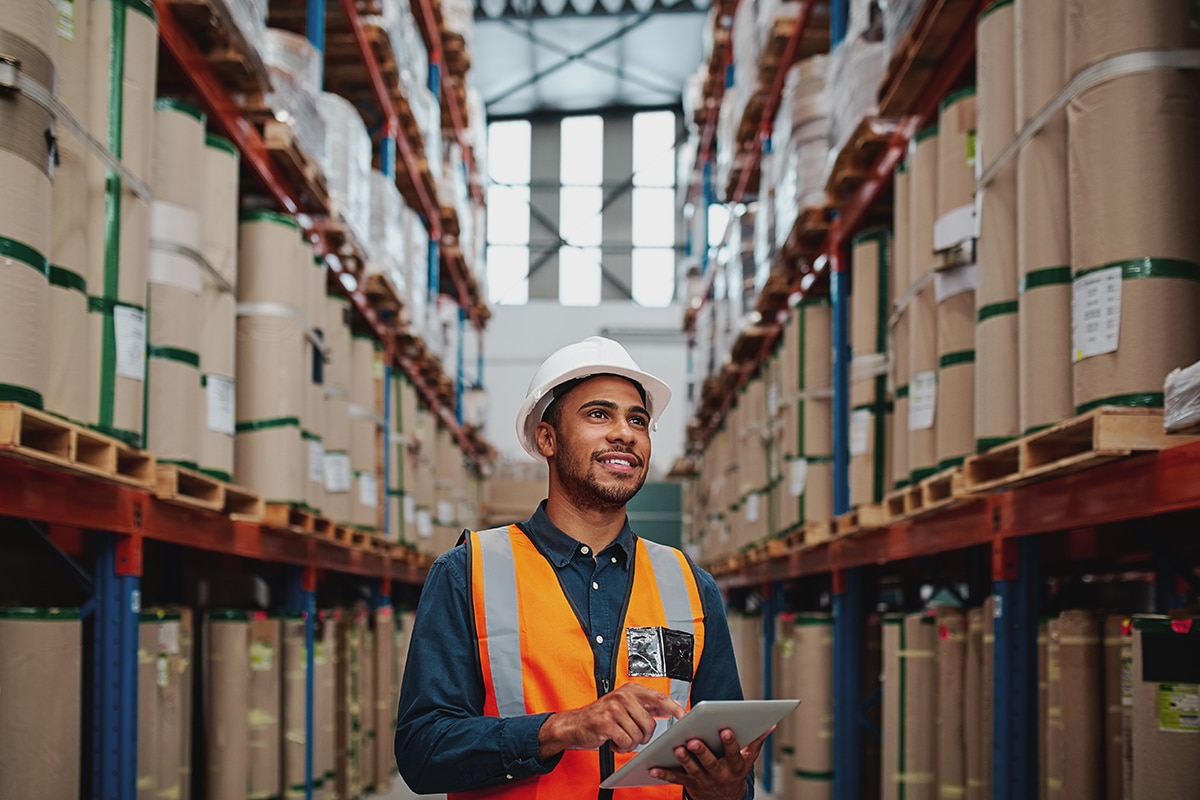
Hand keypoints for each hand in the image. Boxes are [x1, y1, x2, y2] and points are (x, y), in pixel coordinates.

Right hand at [538, 684, 684, 758]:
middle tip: (631, 735)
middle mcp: (623, 696)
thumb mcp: (624, 705)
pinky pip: (626, 742)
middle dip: (643, 736)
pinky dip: (621, 747)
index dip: (674, 708)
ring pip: (638, 735)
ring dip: (630, 742)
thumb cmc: (602, 716)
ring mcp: (614, 708)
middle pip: (650, 724)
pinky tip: (613, 740)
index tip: (684, 716)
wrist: (575, 724)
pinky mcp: (605, 722)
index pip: (659, 698)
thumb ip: (646, 705)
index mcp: (631, 690)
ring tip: (619, 736)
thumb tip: (671, 707)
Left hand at [648, 725, 772, 799]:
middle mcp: (719, 773)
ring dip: (684, 759)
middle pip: (710, 762)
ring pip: (692, 769)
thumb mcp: (748, 760)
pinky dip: (664, 773)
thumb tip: (769, 724)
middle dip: (702, 751)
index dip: (730, 742)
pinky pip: (675, 778)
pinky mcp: (689, 783)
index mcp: (734, 765)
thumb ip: (756, 741)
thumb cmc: (734, 772)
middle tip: (694, 740)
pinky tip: (653, 767)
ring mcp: (703, 780)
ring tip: (677, 748)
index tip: (726, 730)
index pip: (733, 752)